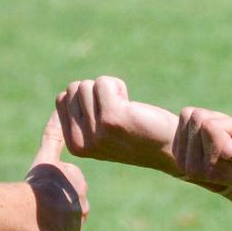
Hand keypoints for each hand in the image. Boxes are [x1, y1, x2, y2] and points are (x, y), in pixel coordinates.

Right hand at [26, 113, 87, 230]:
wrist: (35, 215)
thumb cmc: (38, 186)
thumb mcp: (45, 158)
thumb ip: (53, 137)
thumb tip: (58, 112)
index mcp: (76, 187)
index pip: (71, 187)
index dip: (56, 191)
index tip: (43, 191)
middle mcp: (79, 211)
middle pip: (68, 214)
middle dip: (55, 217)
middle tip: (38, 214)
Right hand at [56, 76, 177, 170]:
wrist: (169, 148)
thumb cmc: (137, 134)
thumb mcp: (100, 132)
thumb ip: (81, 117)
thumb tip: (64, 95)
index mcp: (75, 146)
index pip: (62, 99)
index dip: (86, 97)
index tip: (104, 113)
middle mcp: (81, 142)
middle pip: (74, 89)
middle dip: (96, 91)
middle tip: (118, 111)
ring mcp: (96, 131)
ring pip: (88, 85)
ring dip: (109, 89)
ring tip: (125, 110)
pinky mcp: (112, 118)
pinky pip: (103, 82)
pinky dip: (118, 86)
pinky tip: (131, 106)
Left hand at [173, 107, 231, 189]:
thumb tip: (227, 151)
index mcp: (211, 172)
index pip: (209, 127)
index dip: (231, 128)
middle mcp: (192, 169)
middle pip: (199, 119)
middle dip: (222, 125)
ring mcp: (182, 158)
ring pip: (193, 115)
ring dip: (215, 122)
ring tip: (227, 139)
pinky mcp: (179, 145)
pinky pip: (187, 114)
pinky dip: (205, 119)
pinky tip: (217, 136)